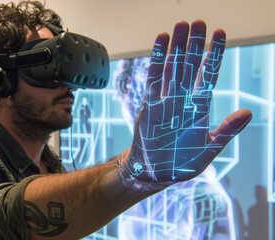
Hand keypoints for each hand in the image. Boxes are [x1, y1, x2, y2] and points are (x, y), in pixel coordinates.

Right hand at [119, 20, 251, 187]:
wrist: (155, 171)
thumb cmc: (183, 162)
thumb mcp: (209, 148)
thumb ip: (227, 130)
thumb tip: (248, 112)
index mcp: (200, 108)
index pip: (210, 75)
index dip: (214, 55)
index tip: (220, 33)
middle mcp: (184, 99)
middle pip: (190, 66)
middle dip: (195, 44)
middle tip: (198, 21)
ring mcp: (166, 100)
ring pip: (172, 68)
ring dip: (176, 47)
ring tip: (180, 25)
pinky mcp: (150, 104)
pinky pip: (154, 78)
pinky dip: (157, 60)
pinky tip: (161, 42)